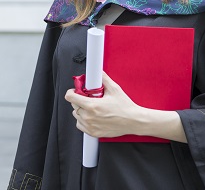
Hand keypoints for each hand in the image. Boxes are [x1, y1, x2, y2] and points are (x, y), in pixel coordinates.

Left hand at [65, 72, 187, 141]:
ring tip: (92, 108)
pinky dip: (83, 120)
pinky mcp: (93, 132)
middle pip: (74, 106)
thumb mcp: (114, 89)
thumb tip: (98, 72)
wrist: (133, 121)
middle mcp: (89, 117)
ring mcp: (90, 126)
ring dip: (81, 110)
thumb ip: (103, 79)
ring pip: (76, 115)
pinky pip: (80, 125)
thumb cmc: (125, 107)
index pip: (70, 98)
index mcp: (92, 106)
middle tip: (88, 98)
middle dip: (79, 100)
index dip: (71, 92)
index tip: (74, 91)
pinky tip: (92, 116)